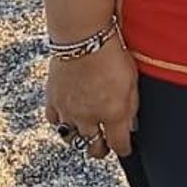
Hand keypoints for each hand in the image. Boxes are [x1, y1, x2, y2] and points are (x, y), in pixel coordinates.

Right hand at [45, 39, 139, 158]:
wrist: (82, 37)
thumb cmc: (111, 54)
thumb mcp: (132, 81)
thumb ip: (131, 107)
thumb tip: (130, 126)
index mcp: (113, 114)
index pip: (119, 145)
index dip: (124, 149)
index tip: (126, 148)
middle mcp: (89, 118)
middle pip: (93, 148)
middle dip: (101, 149)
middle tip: (104, 144)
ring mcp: (68, 111)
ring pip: (72, 138)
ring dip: (80, 138)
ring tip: (86, 131)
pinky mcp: (53, 100)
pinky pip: (55, 121)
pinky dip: (61, 122)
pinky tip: (68, 116)